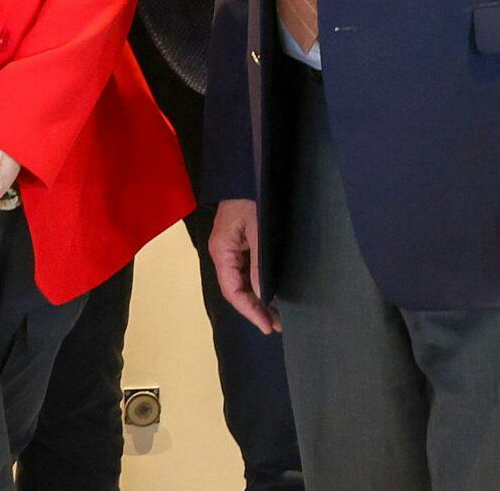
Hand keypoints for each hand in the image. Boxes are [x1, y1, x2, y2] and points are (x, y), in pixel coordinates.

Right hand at [208, 199, 277, 334]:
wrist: (248, 172)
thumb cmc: (252, 197)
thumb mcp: (258, 229)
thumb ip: (259, 264)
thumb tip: (261, 296)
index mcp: (222, 251)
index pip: (233, 291)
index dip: (250, 311)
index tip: (268, 326)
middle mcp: (223, 254)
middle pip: (236, 290)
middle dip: (256, 309)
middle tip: (278, 325)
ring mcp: (230, 250)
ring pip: (241, 283)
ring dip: (258, 299)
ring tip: (277, 315)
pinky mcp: (239, 245)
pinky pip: (246, 271)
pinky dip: (258, 285)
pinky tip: (271, 294)